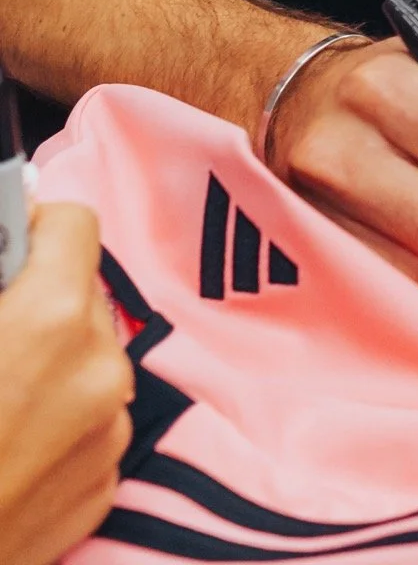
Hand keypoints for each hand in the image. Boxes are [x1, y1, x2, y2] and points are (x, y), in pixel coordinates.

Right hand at [0, 203, 133, 564]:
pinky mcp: (104, 488)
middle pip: (81, 295)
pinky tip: (3, 447)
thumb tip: (5, 244)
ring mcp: (109, 434)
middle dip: (36, 300)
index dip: (31, 230)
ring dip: (47, 361)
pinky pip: (89, 423)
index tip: (3, 252)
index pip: (75, 225)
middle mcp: (100, 370)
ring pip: (86, 359)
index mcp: (55, 319)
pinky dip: (54, 421)